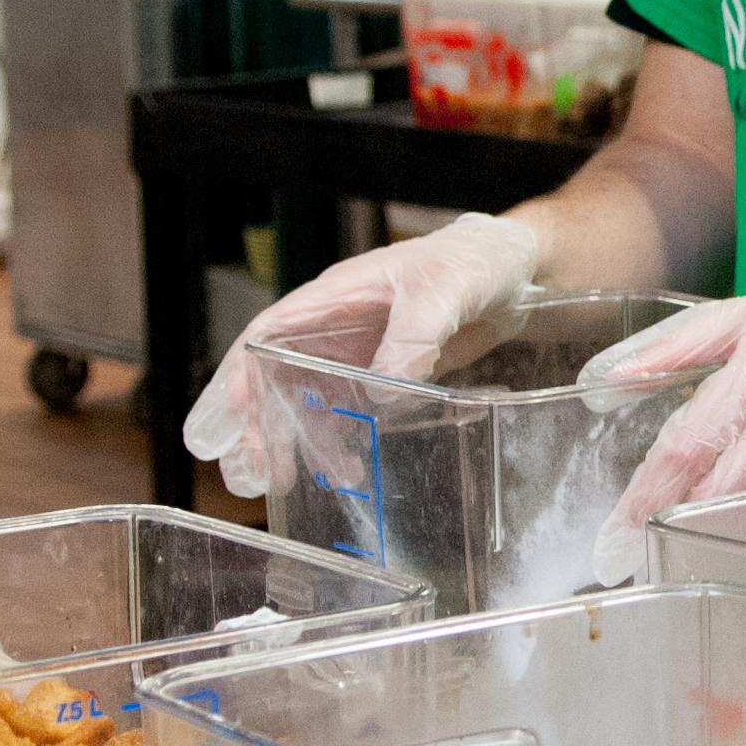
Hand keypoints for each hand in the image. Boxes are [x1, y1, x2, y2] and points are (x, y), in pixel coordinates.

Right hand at [183, 214, 539, 498]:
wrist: (513, 271)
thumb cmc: (473, 262)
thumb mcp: (446, 290)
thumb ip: (415, 334)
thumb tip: (385, 389)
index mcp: (335, 298)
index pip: (269, 335)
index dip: (244, 375)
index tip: (233, 417)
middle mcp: (334, 328)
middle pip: (277, 375)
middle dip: (257, 423)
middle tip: (251, 473)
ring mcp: (357, 353)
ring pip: (308, 400)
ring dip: (296, 441)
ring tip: (289, 483)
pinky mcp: (384, 374)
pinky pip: (349, 411)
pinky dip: (341, 440)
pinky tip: (347, 469)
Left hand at [585, 259, 745, 583]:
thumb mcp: (738, 319)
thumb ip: (672, 349)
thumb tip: (610, 381)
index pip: (684, 450)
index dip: (644, 494)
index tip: (616, 530)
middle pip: (713, 493)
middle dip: (667, 522)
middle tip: (632, 550)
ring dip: (713, 523)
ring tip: (683, 535)